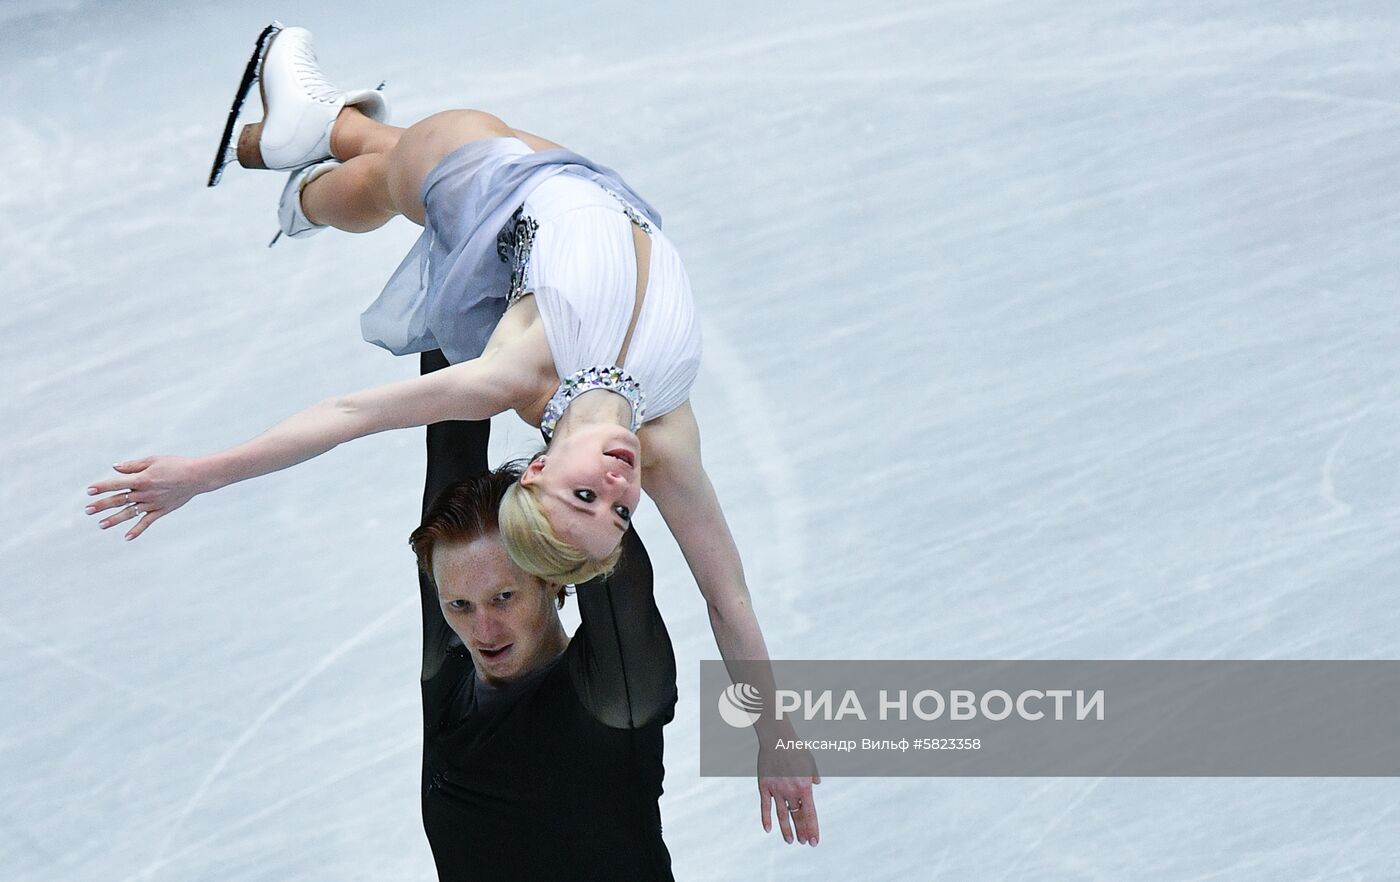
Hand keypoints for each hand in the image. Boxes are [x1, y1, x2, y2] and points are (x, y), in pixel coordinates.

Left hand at [85, 456, 208, 539]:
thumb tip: (115, 468)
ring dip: (114, 519)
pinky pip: (147, 522)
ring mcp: (153, 503)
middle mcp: (145, 493)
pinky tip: (127, 537)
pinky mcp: (161, 510)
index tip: (89, 491)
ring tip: (101, 524)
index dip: (102, 487)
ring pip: (130, 513)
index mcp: (142, 479)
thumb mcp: (153, 460)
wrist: (197, 476)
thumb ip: (133, 465)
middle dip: (102, 505)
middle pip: (119, 500)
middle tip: (87, 510)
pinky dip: (137, 530)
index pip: (117, 483)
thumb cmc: (175, 465)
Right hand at [758, 745, 820, 845]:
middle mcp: (791, 791)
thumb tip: (817, 784)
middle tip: (805, 843)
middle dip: (802, 832)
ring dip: (787, 830)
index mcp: (804, 786)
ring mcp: (776, 789)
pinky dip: (765, 818)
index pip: (810, 813)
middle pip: (797, 817)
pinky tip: (768, 829)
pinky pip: (765, 806)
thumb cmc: (795, 747)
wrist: (777, 738)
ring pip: (781, 815)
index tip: (814, 841)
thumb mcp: (810, 761)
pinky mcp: (764, 786)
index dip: (812, 829)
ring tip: (791, 841)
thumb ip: (814, 774)